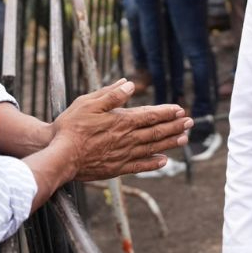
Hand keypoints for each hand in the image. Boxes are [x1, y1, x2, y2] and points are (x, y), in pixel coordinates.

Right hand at [50, 79, 193, 180]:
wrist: (60, 157)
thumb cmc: (71, 127)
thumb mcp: (88, 103)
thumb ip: (111, 94)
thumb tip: (129, 84)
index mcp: (122, 121)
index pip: (151, 115)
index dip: (167, 112)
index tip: (181, 109)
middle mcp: (127, 139)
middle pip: (157, 131)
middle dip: (175, 126)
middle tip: (190, 122)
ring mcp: (123, 155)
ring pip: (152, 148)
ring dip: (170, 143)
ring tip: (184, 139)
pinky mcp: (116, 168)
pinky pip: (140, 166)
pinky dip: (153, 163)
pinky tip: (163, 161)